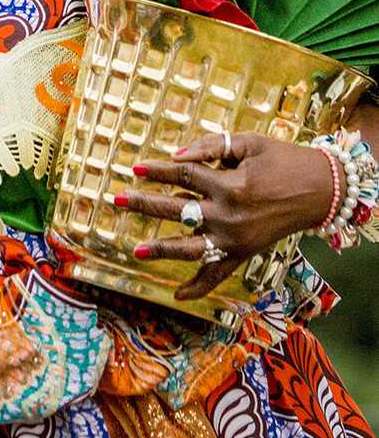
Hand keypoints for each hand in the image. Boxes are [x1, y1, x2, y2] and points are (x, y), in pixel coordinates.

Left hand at [113, 131, 334, 300]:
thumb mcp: (247, 143)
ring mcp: (236, 240)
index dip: (158, 170)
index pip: (183, 174)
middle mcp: (230, 217)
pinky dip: (199, 287)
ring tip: (136, 249)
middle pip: (178, 209)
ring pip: (191, 248)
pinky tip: (177, 294)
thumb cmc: (281, 159)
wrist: (319, 190)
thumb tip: (175, 155)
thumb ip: (210, 146)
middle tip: (118, 199)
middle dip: (145, 204)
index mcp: (231, 185)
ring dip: (162, 249)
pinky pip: (218, 275)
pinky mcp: (244, 254)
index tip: (134, 167)